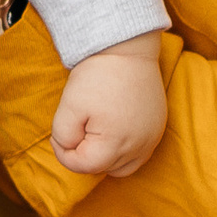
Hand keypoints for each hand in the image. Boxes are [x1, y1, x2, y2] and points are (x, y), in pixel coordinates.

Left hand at [49, 36, 169, 179]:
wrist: (127, 48)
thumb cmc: (97, 75)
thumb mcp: (69, 106)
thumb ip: (64, 136)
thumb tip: (70, 149)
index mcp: (116, 142)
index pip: (84, 166)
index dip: (64, 153)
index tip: (58, 134)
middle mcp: (139, 146)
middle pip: (104, 168)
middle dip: (84, 155)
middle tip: (76, 129)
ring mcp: (152, 138)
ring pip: (123, 167)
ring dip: (105, 157)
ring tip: (94, 134)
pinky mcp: (158, 129)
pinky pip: (140, 154)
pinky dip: (124, 150)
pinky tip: (112, 131)